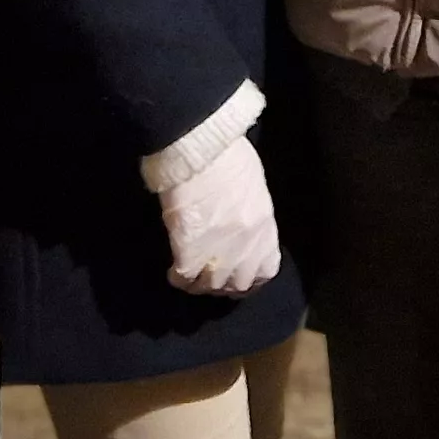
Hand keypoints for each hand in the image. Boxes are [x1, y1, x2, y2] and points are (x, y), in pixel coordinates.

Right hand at [156, 132, 282, 297]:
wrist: (202, 152)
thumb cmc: (228, 157)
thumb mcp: (252, 187)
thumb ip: (249, 213)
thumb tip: (238, 222)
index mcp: (265, 229)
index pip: (266, 271)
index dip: (250, 276)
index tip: (237, 273)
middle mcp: (246, 248)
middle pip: (237, 285)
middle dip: (223, 284)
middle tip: (208, 275)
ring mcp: (219, 255)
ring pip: (209, 286)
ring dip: (199, 282)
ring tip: (189, 273)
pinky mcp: (190, 254)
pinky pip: (184, 278)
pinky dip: (177, 276)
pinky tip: (172, 267)